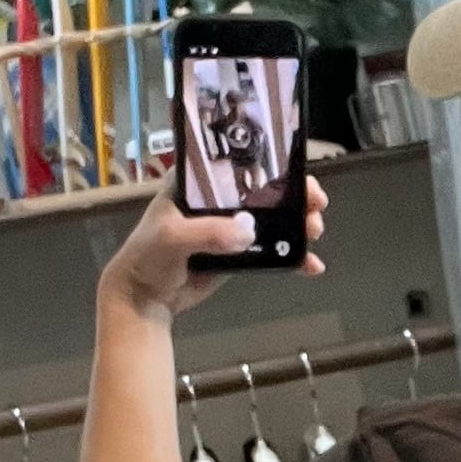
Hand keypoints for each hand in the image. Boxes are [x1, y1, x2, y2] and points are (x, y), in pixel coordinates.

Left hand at [99, 178, 326, 318]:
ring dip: (299, 223)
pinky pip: (271, 251)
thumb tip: (249, 233)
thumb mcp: (172, 237)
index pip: (239, 164)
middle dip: (295, 195)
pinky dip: (292, 257)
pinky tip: (310, 266)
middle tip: (316, 205)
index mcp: (198, 183)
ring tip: (315, 231)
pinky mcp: (238, 252)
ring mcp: (230, 226)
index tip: (297, 174)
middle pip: (266, 190)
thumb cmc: (149, 255)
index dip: (272, 165)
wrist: (144, 297)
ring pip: (274, 219)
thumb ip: (208, 233)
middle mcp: (217, 200)